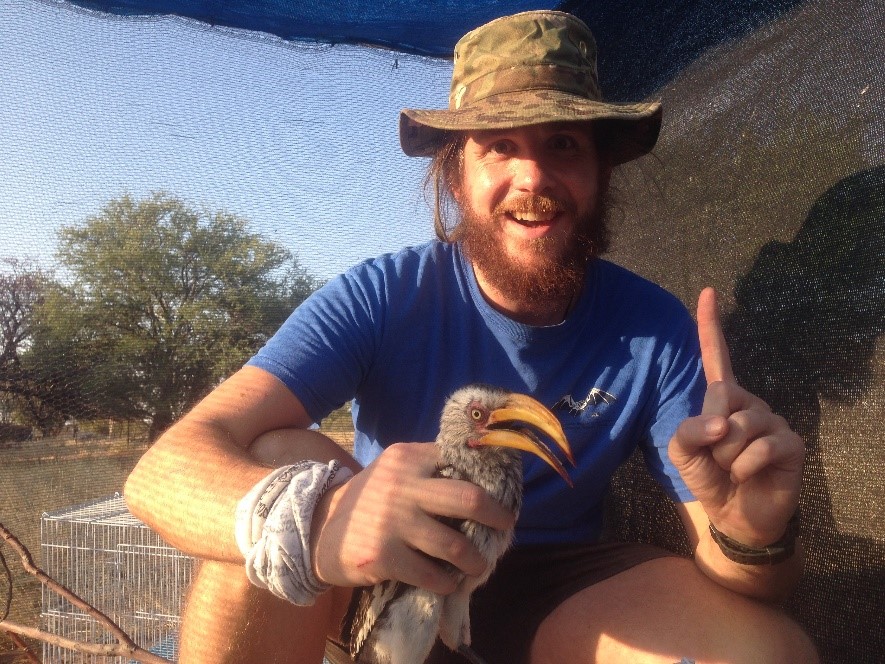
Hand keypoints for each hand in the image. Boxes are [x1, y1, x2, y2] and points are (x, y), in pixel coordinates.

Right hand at [309, 442, 515, 593]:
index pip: (461, 460)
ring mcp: (392, 521)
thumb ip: (429, 467)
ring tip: (478, 565)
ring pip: (455, 544)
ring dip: (475, 560)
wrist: (320, 528)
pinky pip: (431, 574)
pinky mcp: (383, 555)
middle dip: (497, 516)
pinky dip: (447, 582)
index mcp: (408, 457)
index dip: (488, 479)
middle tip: (506, 526)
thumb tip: (483, 479)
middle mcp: (401, 484)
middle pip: (469, 498)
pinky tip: (449, 582)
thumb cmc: (371, 498)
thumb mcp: (395, 469)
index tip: (502, 494)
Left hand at [669, 288, 803, 546]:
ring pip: (740, 426)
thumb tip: (722, 423)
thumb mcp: (682, 453)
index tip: (708, 291)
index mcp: (723, 399)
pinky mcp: (791, 443)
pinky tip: (749, 476)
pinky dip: (746, 466)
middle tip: (717, 458)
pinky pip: (761, 447)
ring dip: (727, 456)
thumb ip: (687, 430)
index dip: (710, 326)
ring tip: (733, 469)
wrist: (734, 516)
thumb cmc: (709, 477)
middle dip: (710, 434)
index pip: (717, 357)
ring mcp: (774, 421)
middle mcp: (751, 403)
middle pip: (722, 398)